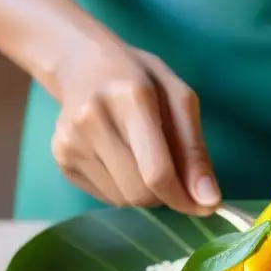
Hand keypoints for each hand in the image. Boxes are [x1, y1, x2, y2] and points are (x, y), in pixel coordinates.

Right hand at [51, 39, 220, 213]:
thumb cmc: (141, 79)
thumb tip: (209, 201)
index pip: (157, 171)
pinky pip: (105, 197)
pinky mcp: (61, 159)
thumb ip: (195, 152)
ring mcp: (70, 142)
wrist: (83, 65)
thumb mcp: (180, 99)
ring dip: (145, 193)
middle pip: (139, 192)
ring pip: (123, 200)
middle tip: (173, 174)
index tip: (203, 205)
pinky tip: (121, 159)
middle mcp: (93, 120)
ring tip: (143, 158)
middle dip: (165, 195)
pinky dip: (123, 189)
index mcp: (130, 98)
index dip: (183, 198)